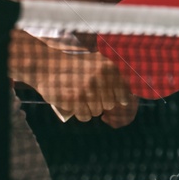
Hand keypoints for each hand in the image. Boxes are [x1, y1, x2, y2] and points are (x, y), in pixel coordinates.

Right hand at [19, 42, 135, 124]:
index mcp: (108, 67)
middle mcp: (100, 77)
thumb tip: (133, 94)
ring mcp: (87, 88)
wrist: (46, 65)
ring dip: (89, 108)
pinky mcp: (74, 99)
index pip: (124, 95)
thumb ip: (115, 72)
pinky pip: (86, 117)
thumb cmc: (74, 66)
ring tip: (79, 95)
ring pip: (97, 111)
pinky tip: (74, 103)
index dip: (117, 99)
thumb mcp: (96, 62)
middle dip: (100, 102)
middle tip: (87, 92)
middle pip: (109, 105)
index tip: (108, 96)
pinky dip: (81, 114)